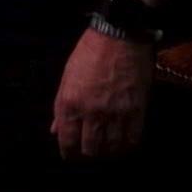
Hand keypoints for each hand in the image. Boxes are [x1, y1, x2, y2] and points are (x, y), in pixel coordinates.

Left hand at [51, 28, 153, 158]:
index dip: (69, 153)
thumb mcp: (67, 77)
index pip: (67, 141)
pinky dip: (128, 145)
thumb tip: (55, 129)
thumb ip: (61, 106)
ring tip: (108, 149)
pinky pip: (132, 138)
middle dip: (88, 154)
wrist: (119, 35)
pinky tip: (125, 143)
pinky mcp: (136, 110)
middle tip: (91, 151)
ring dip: (108, 152)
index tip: (71, 156)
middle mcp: (91, 112)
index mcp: (70, 103)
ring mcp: (115, 113)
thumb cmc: (89, 52)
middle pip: (90, 149)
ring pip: (111, 148)